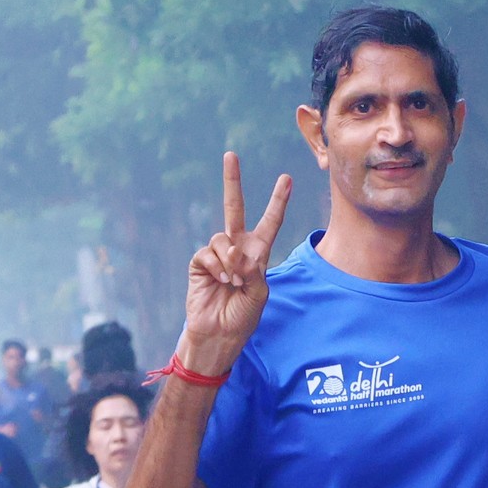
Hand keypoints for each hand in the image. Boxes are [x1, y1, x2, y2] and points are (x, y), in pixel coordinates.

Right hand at [180, 151, 293, 377]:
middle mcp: (237, 248)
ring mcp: (217, 253)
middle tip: (231, 154)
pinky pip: (209, 253)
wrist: (219, 333)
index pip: (270, 222)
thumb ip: (253, 269)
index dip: (278, 202)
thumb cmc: (243, 316)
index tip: (287, 179)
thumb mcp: (260, 293)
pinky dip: (218, 267)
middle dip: (232, 181)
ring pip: (222, 238)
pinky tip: (221, 282)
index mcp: (258, 253)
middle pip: (234, 207)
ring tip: (233, 282)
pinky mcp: (200, 261)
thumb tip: (234, 252)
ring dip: (231, 262)